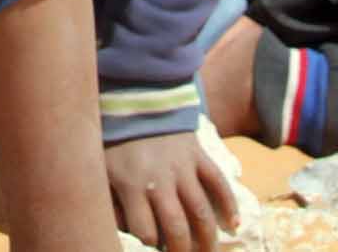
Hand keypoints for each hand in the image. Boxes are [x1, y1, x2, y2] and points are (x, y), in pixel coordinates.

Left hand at [104, 131, 238, 251]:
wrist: (136, 99)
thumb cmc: (116, 140)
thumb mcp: (103, 171)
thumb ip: (112, 204)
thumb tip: (123, 234)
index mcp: (131, 186)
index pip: (145, 231)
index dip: (151, 246)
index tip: (154, 251)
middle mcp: (159, 180)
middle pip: (176, 227)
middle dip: (182, 250)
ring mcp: (182, 168)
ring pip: (201, 211)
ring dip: (208, 238)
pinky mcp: (198, 155)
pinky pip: (218, 182)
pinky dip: (229, 204)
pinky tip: (234, 224)